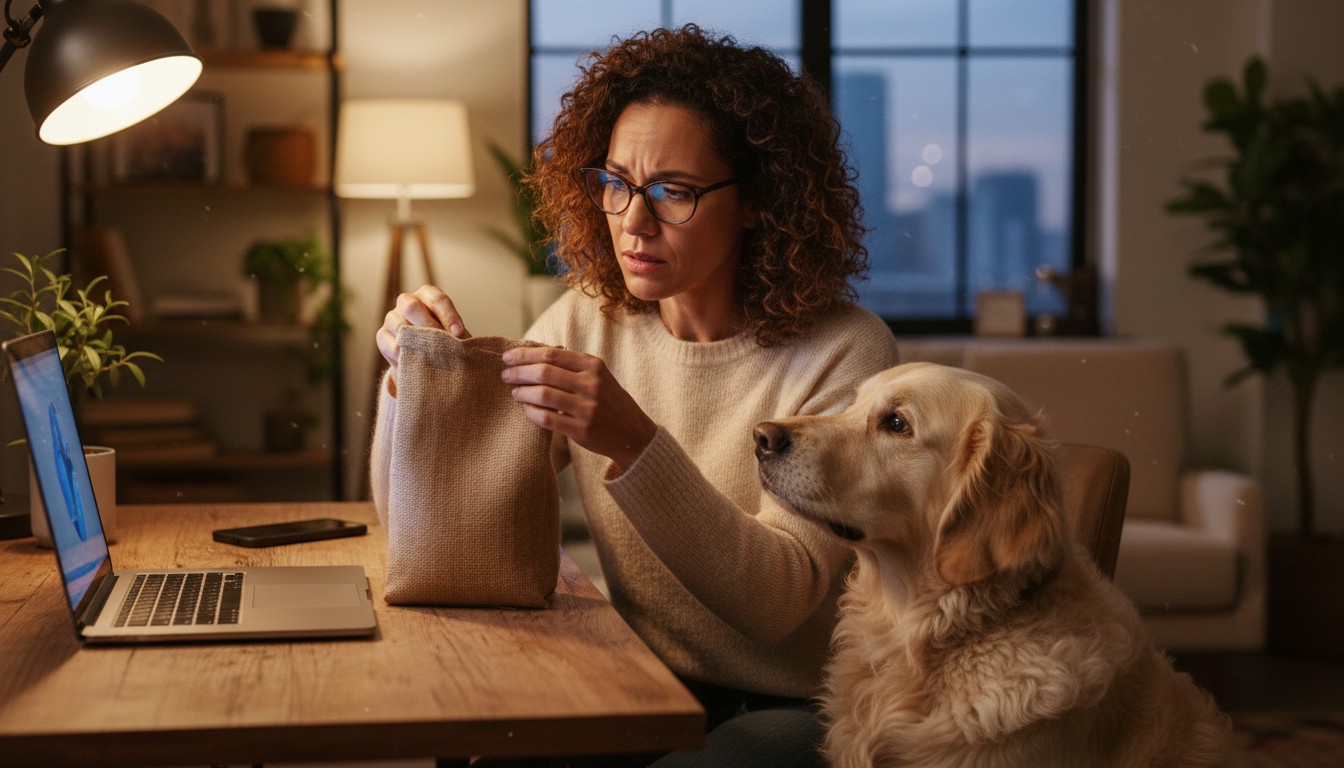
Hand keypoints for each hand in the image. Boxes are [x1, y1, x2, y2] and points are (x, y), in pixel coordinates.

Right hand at [376, 285, 469, 391]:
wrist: (423, 357)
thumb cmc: (444, 339)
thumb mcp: (452, 333)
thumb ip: (455, 333)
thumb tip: (460, 341)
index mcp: (427, 295)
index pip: (437, 300)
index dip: (449, 316)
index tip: (459, 333)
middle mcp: (407, 301)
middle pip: (412, 306)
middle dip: (429, 326)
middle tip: (442, 344)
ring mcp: (392, 317)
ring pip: (399, 326)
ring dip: (416, 342)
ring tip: (431, 357)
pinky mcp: (382, 335)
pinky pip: (391, 345)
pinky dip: (405, 355)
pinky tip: (416, 363)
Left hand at [501, 346, 656, 471]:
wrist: (633, 434)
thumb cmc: (609, 402)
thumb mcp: (597, 376)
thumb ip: (571, 366)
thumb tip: (532, 356)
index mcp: (593, 365)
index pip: (551, 354)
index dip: (525, 355)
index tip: (507, 357)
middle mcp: (591, 383)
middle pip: (544, 372)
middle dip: (519, 372)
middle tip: (505, 376)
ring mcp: (588, 407)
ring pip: (543, 395)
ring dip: (522, 393)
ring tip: (515, 393)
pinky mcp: (582, 429)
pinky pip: (547, 419)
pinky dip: (531, 413)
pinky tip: (526, 410)